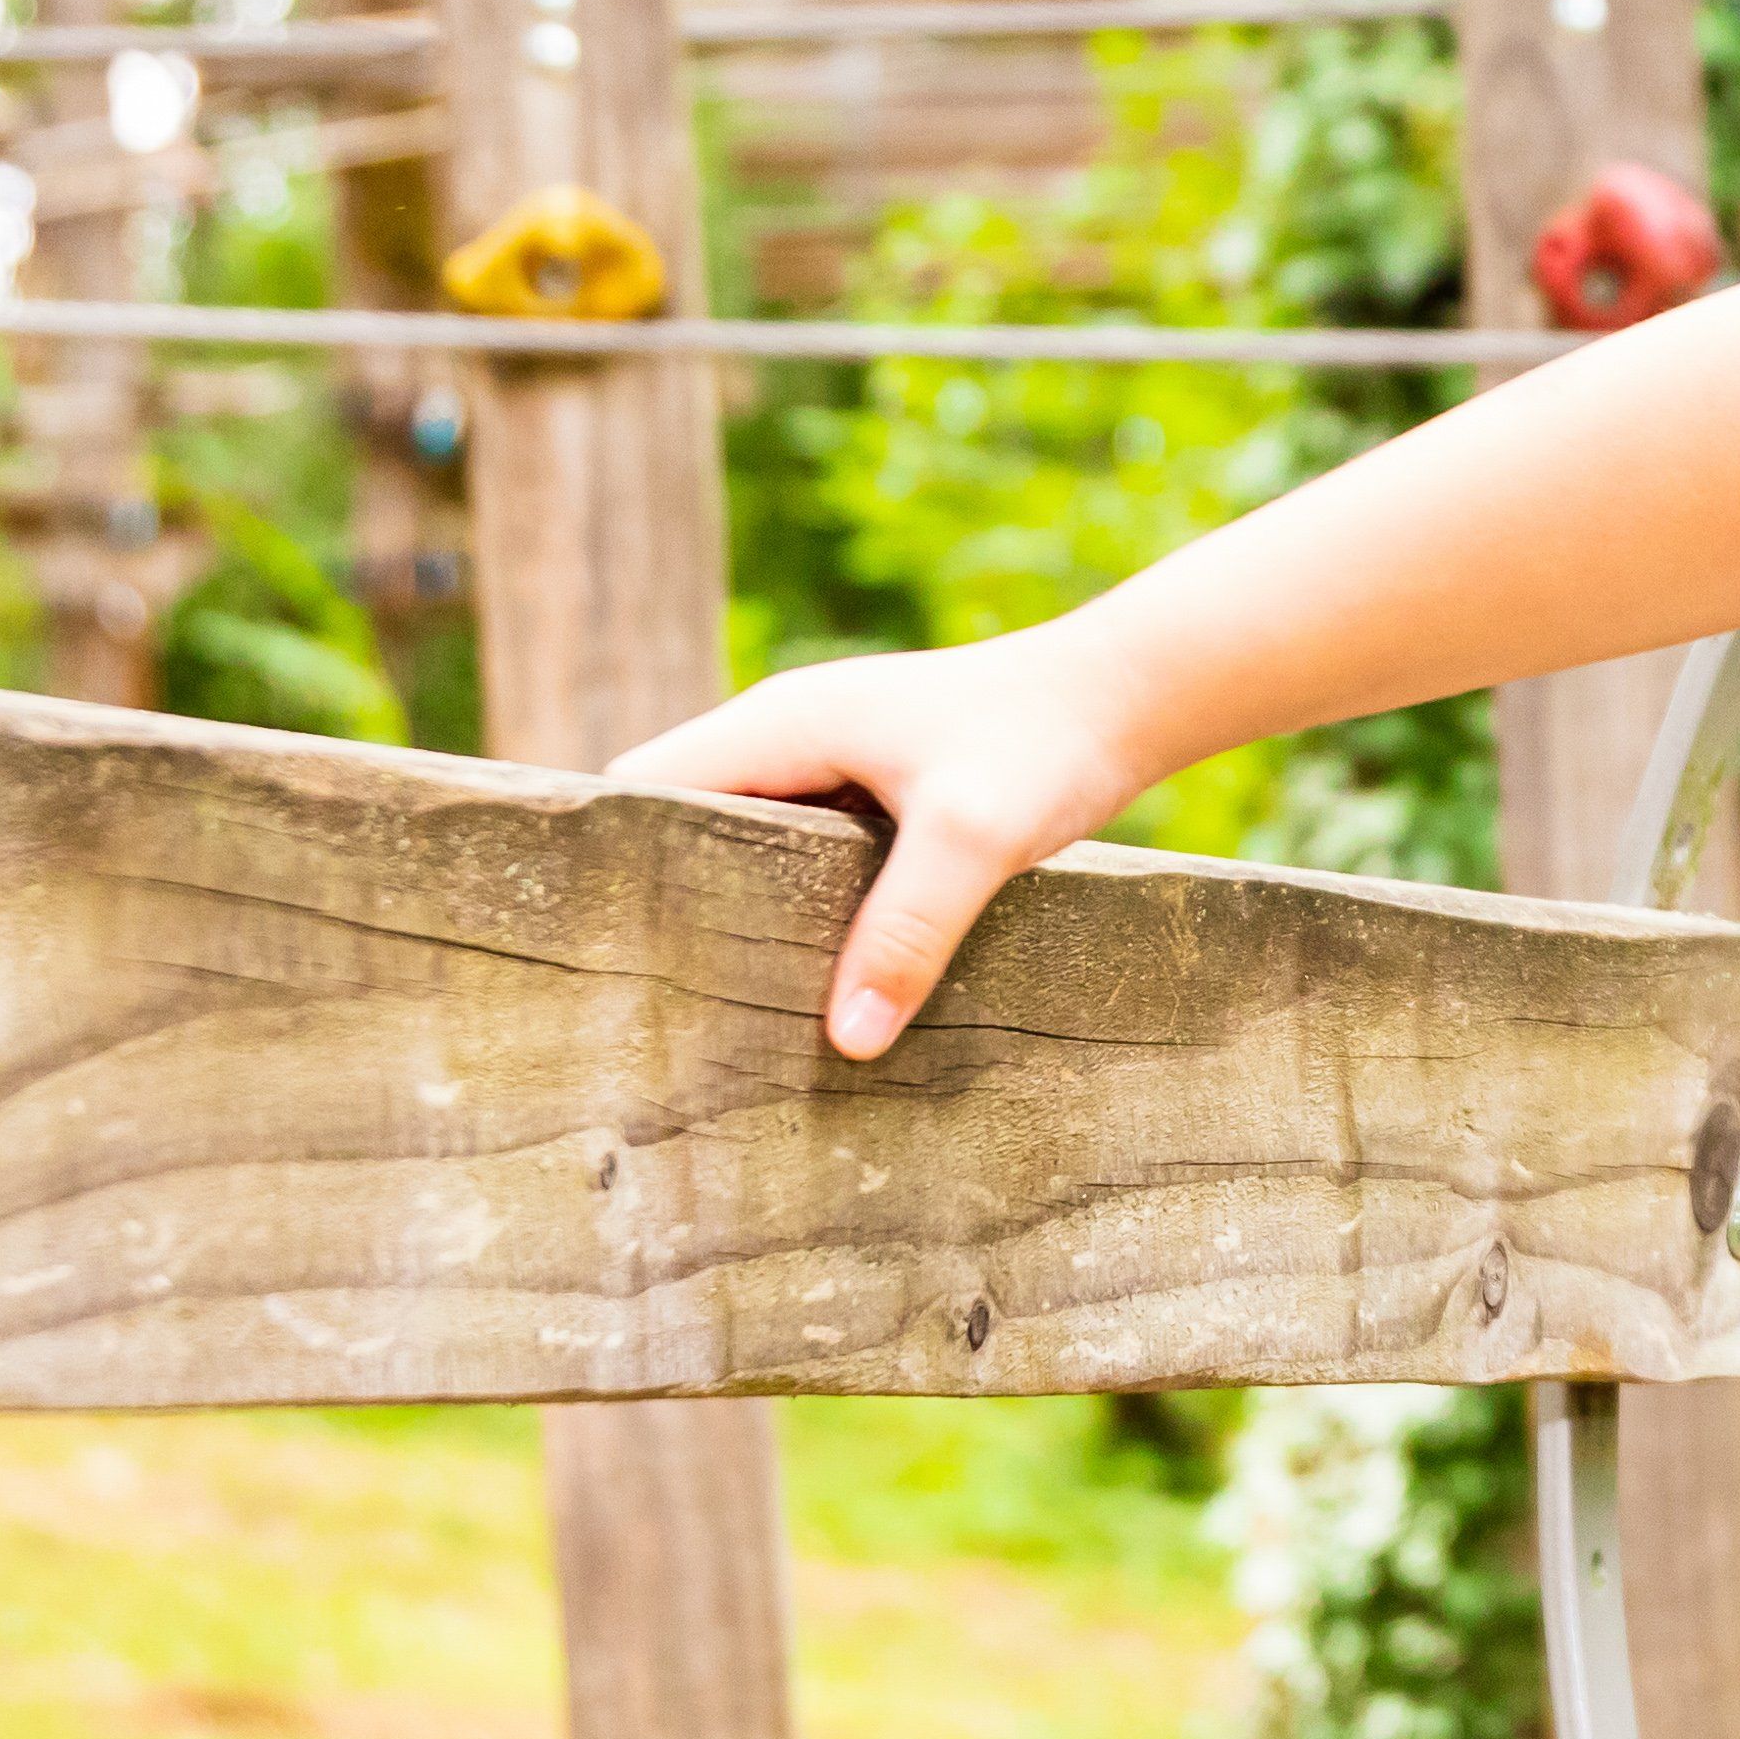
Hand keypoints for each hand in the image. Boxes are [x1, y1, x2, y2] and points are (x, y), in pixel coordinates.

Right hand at [610, 629, 1171, 1054]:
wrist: (1129, 698)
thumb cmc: (1045, 743)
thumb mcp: (975, 842)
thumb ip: (908, 935)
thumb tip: (845, 1040)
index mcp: (780, 725)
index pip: (643, 785)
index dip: (617, 858)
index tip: (610, 949)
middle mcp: (788, 736)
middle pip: (684, 821)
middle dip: (672, 900)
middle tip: (663, 1005)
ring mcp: (829, 764)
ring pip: (744, 842)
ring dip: (740, 909)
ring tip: (726, 1009)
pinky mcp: (873, 795)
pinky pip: (803, 855)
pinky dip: (798, 908)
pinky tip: (812, 981)